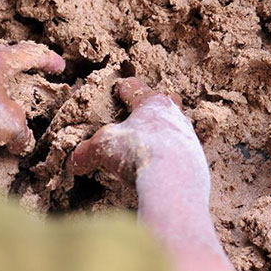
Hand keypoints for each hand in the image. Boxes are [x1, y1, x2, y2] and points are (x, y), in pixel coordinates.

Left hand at [0, 43, 64, 160]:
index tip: (59, 66)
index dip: (47, 60)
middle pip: (4, 64)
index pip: (28, 53)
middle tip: (33, 80)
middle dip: (20, 73)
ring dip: (1, 98)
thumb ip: (22, 131)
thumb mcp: (10, 123)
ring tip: (12, 113)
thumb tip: (22, 140)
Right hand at [70, 77, 243, 270]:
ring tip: (149, 144)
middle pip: (164, 103)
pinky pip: (181, 153)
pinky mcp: (197, 162)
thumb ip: (87, 152)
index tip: (119, 88)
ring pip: (175, 128)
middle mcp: (174, 115)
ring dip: (163, 133)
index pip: (135, 88)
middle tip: (140, 114)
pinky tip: (159, 168)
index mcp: (152, 102)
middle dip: (152, 107)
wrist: (175, 183)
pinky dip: (169, 157)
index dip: (123, 88)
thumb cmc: (139, 152)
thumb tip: (74, 162)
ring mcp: (189, 138)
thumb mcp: (103, 148)